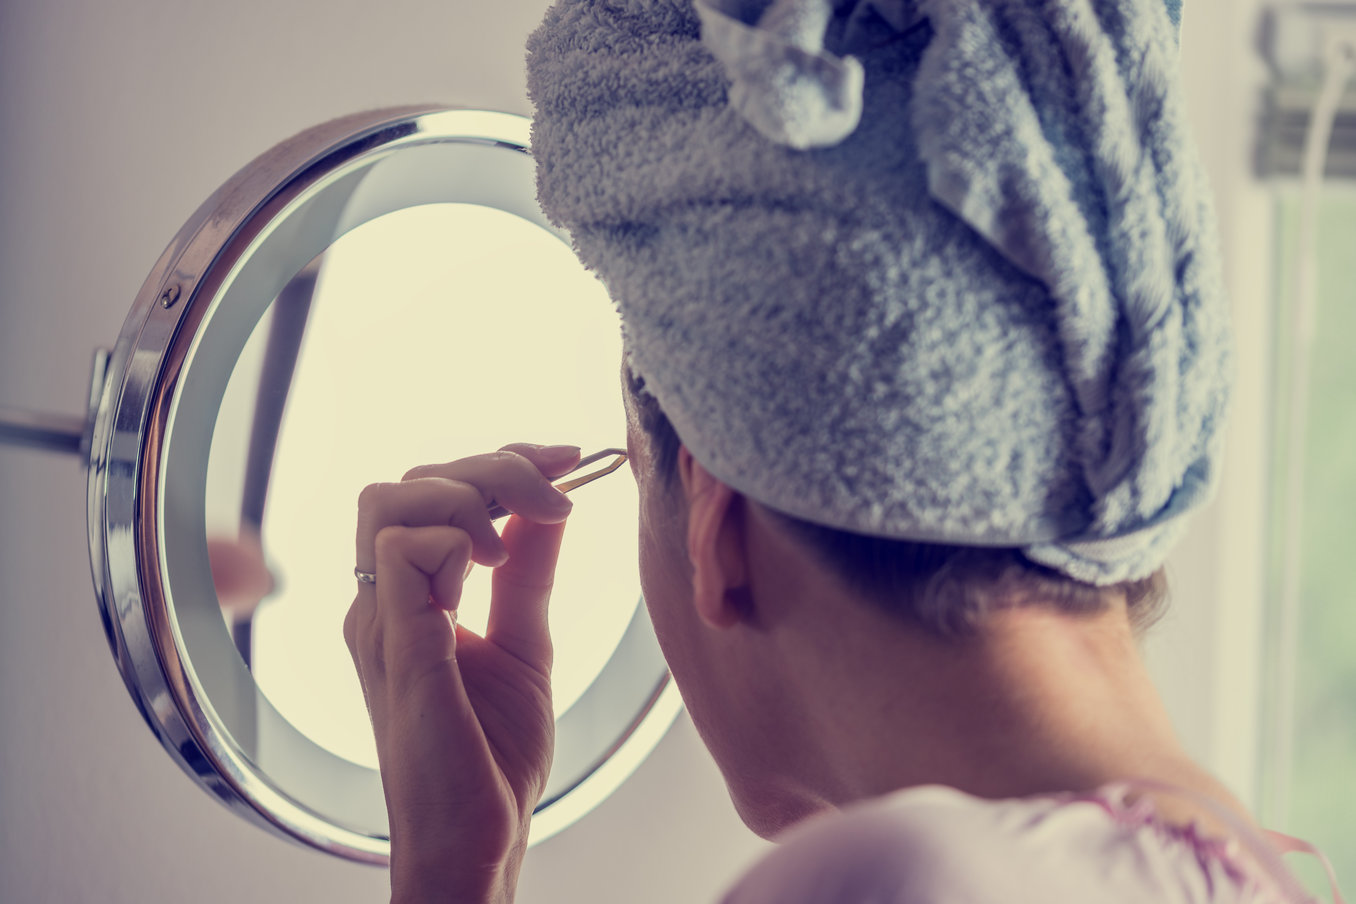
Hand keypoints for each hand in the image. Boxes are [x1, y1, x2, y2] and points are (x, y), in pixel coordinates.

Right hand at [344, 443, 581, 903]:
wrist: (481, 838)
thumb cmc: (492, 757)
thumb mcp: (526, 642)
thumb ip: (528, 573)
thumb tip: (551, 506)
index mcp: (407, 599)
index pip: (429, 491)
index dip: (500, 462)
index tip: (568, 461)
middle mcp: (382, 603)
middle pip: (408, 480)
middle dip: (493, 467)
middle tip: (557, 494)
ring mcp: (381, 622)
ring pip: (389, 498)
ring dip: (466, 496)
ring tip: (512, 543)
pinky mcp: (395, 646)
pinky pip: (399, 550)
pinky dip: (454, 540)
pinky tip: (490, 570)